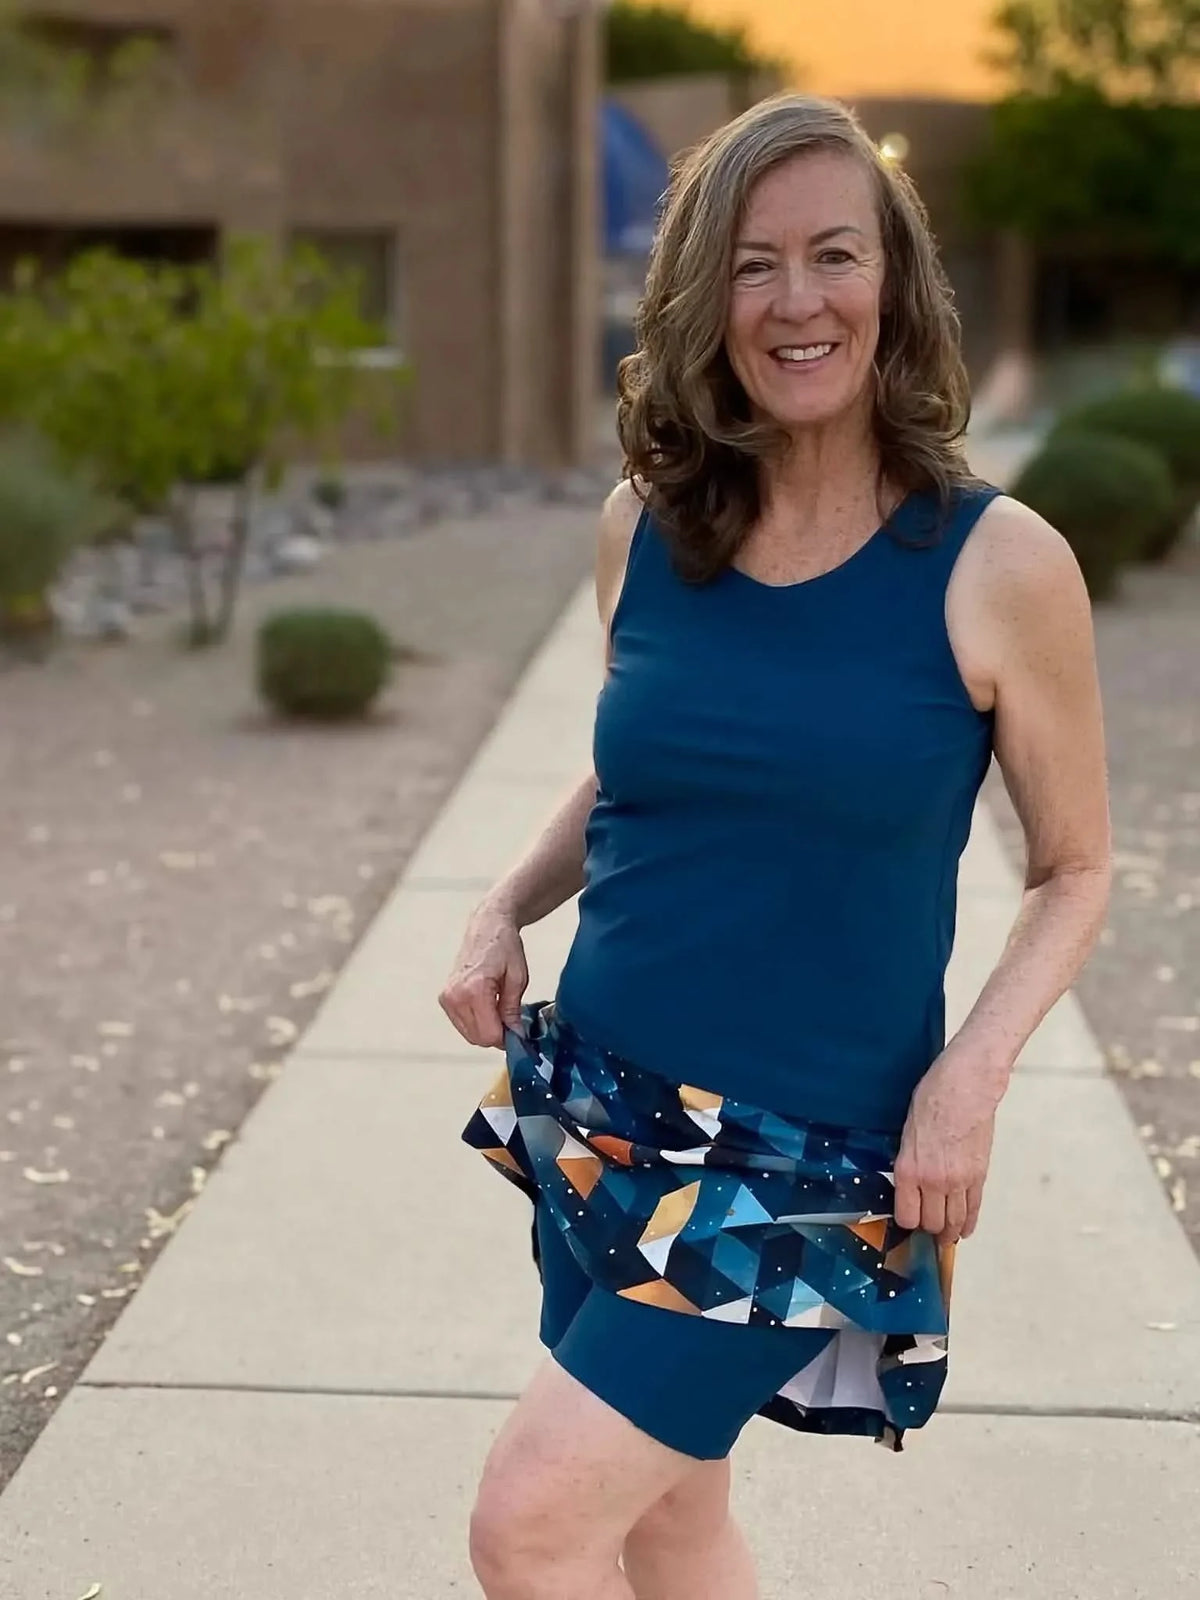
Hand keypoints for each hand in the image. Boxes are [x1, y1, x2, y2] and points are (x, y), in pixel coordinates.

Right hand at [438, 899, 528, 1047]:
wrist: (487, 927)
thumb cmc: (505, 947)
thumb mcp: (518, 979)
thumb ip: (513, 1010)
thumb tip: (515, 1035)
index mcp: (474, 990)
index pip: (489, 1034)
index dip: (506, 1038)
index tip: (518, 1033)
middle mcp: (455, 996)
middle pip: (477, 1038)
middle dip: (496, 1036)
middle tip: (511, 1022)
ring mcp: (446, 997)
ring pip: (468, 1034)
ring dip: (486, 1030)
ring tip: (499, 1010)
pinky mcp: (444, 998)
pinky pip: (461, 1024)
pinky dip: (476, 1023)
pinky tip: (488, 1008)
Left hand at [893, 1041, 1002, 1247]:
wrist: (965, 1086)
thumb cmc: (931, 1099)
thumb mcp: (906, 1131)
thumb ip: (907, 1161)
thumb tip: (909, 1183)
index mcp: (908, 1169)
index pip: (906, 1216)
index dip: (907, 1222)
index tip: (908, 1220)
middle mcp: (932, 1181)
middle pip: (931, 1223)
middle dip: (928, 1229)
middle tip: (927, 1228)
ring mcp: (958, 1181)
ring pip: (953, 1221)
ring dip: (949, 1231)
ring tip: (946, 1237)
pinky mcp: (979, 1176)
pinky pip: (973, 1209)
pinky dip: (968, 1223)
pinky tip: (964, 1230)